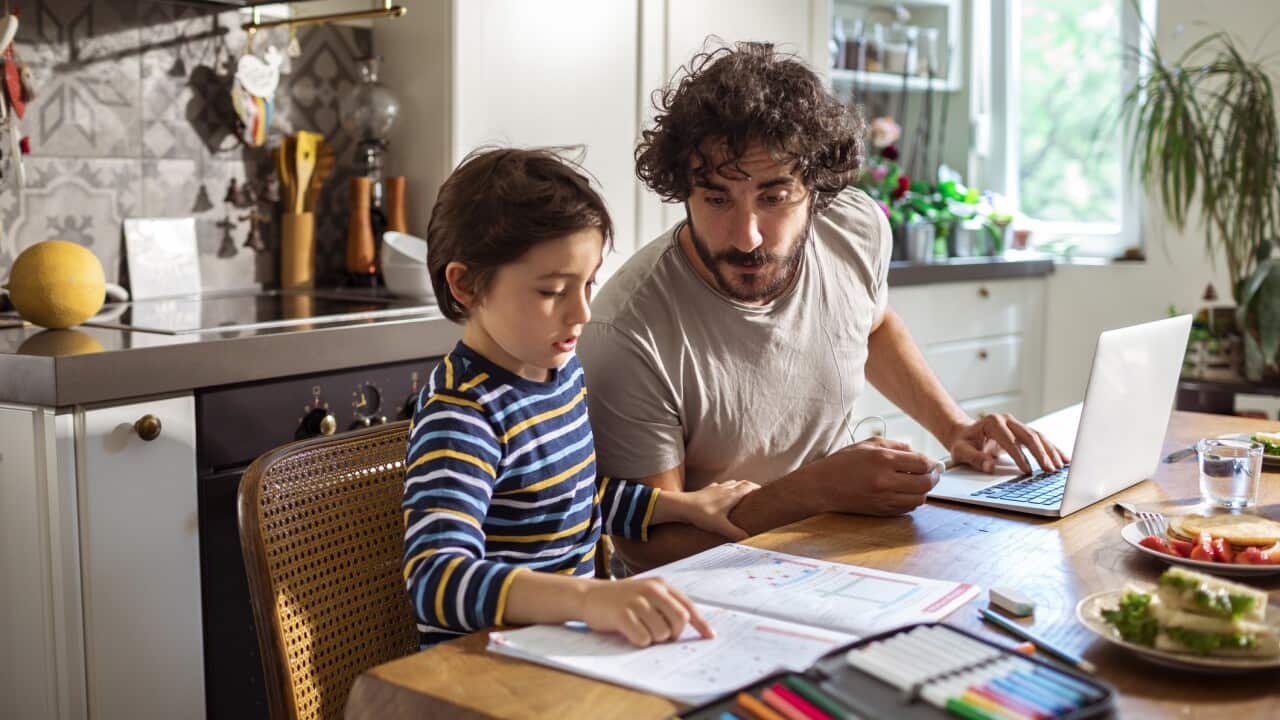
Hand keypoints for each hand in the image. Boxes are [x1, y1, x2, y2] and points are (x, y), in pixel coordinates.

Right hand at [580, 577, 713, 646]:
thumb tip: (689, 627)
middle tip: (661, 635)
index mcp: (661, 585)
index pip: (688, 606)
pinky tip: (630, 632)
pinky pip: (643, 639)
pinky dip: (639, 641)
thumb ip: (666, 606)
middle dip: (673, 634)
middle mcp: (651, 590)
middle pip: (680, 621)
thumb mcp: (646, 595)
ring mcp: (636, 601)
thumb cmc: (622, 600)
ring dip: (654, 639)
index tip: (710, 636)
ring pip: (662, 632)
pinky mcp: (622, 614)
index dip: (701, 623)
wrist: (589, 596)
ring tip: (641, 630)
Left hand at [676, 480, 760, 539]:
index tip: (765, 493)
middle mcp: (725, 488)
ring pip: (731, 483)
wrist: (681, 506)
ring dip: (738, 486)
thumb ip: (735, 533)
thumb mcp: (720, 526)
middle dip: (751, 487)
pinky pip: (719, 486)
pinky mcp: (706, 490)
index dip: (758, 488)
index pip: (749, 486)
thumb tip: (748, 539)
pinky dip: (724, 488)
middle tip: (756, 495)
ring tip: (741, 495)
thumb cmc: (701, 514)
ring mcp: (715, 488)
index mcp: (732, 495)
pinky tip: (721, 494)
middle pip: (742, 483)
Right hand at [807, 436, 939, 515]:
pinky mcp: (881, 511)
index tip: (933, 463)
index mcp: (883, 460)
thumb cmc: (842, 463)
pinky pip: (907, 508)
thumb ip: (895, 445)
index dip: (932, 463)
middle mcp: (885, 481)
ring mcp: (884, 499)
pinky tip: (908, 492)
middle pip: (925, 483)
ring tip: (920, 483)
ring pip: (919, 499)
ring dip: (924, 491)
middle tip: (934, 473)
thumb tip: (917, 452)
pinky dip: (913, 500)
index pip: (921, 463)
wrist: (821, 487)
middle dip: (934, 477)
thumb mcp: (868, 444)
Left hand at [946, 413, 1069, 473]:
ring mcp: (1017, 425)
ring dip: (1050, 452)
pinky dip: (1052, 449)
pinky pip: (1040, 440)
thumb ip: (974, 458)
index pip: (1009, 440)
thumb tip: (990, 467)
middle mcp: (1007, 420)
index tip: (1028, 471)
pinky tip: (1063, 459)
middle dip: (1040, 453)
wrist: (965, 434)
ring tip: (1059, 467)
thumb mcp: (961, 451)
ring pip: (1038, 437)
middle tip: (1049, 469)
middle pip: (1028, 436)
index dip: (1019, 456)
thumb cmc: (963, 443)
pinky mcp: (1023, 432)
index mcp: (992, 422)